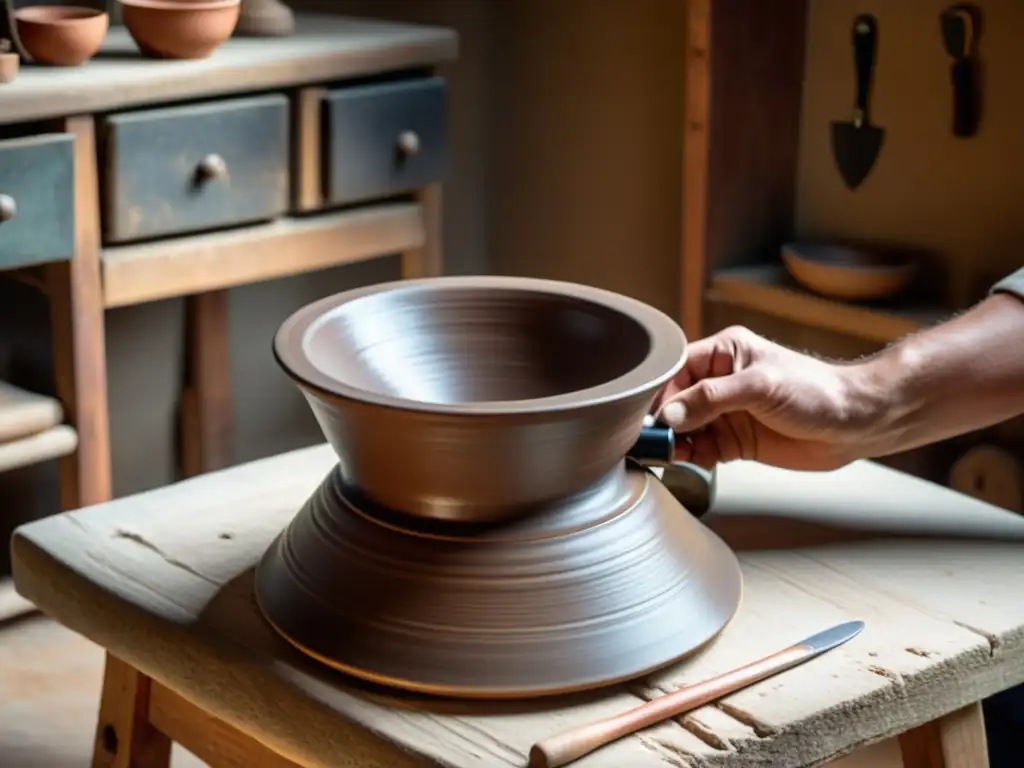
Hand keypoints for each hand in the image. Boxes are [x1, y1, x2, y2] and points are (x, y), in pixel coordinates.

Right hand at [651, 326, 882, 470]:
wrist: (855, 424)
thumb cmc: (816, 392)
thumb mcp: (760, 387)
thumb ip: (711, 399)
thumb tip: (669, 415)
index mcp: (724, 353)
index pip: (677, 369)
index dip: (660, 391)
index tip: (650, 415)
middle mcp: (720, 382)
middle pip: (675, 401)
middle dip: (664, 422)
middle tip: (655, 441)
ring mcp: (726, 413)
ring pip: (684, 428)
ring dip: (675, 443)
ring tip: (672, 455)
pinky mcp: (734, 440)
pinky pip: (700, 449)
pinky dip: (691, 458)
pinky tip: (693, 462)